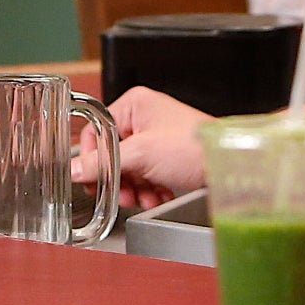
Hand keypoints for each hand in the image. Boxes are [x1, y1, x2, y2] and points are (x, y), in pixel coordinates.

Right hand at [72, 85, 210, 212]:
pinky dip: (151, 189)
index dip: (93, 159)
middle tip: (121, 195)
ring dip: (136, 188)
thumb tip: (73, 170)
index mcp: (136, 104)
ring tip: (145, 199)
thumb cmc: (194, 147)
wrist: (230, 166)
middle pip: (114, 153)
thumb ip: (103, 164)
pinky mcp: (170, 155)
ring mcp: (159, 136)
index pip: (97, 132)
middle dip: (119, 179)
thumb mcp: (141, 155)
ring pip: (132, 167)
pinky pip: (149, 174)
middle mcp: (146, 117)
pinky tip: (158, 197)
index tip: (93, 180)